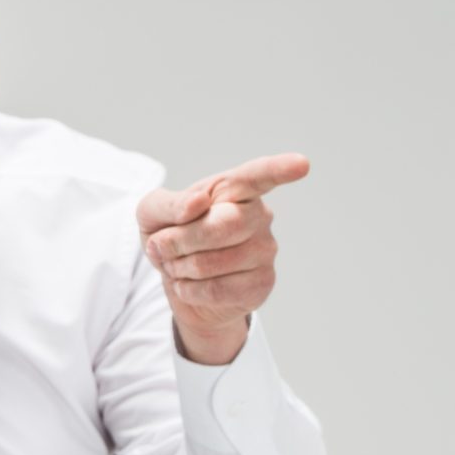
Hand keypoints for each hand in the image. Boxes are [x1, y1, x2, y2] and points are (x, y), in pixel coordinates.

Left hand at [138, 152, 310, 364]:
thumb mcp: (152, 213)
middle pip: (225, 225)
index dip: (280, 169)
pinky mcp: (262, 283)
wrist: (178, 282)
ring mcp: (266, 250)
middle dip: (181, 240)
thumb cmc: (170, 235)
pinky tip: (190, 285)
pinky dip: (190, 290)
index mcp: (235, 188)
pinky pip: (218, 290)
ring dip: (180, 268)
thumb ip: (169, 203)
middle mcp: (259, 215)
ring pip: (215, 262)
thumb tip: (198, 203)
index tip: (301, 164)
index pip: (260, 175)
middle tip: (162, 246)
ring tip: (178, 265)